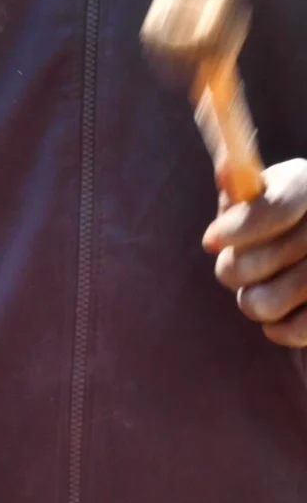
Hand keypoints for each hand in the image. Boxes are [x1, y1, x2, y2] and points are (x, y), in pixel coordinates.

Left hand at [202, 159, 306, 347]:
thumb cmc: (274, 216)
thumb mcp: (260, 190)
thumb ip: (239, 183)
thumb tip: (225, 172)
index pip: (276, 209)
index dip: (239, 229)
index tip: (209, 241)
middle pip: (265, 259)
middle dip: (232, 269)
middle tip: (231, 268)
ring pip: (269, 301)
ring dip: (250, 300)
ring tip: (255, 290)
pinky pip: (294, 330)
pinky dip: (276, 328)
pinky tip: (276, 314)